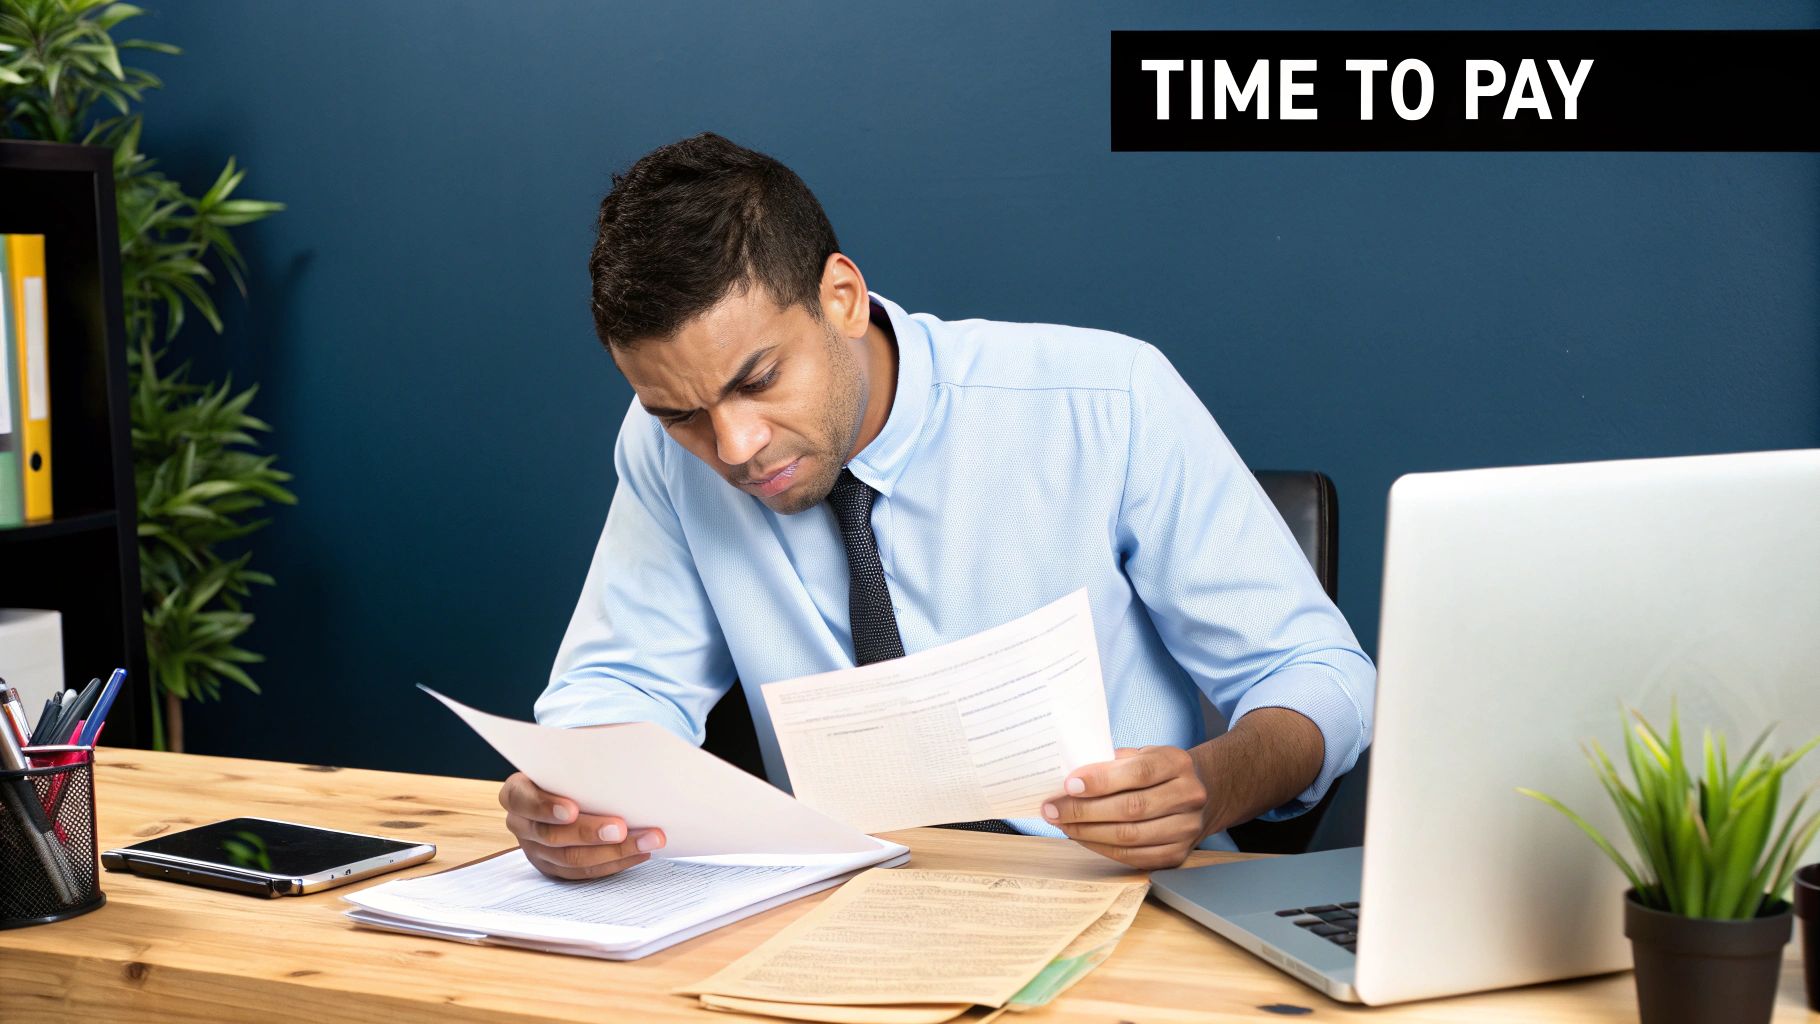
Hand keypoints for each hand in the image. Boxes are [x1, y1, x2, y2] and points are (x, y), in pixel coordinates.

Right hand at [498, 771, 666, 879]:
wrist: (569, 786)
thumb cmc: (572, 768)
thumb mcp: (570, 755)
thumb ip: (582, 757)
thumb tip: (616, 756)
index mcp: (517, 792)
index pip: (522, 799)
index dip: (546, 806)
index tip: (573, 809)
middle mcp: (522, 824)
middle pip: (552, 835)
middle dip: (590, 832)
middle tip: (621, 827)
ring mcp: (537, 850)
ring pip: (573, 858)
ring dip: (614, 851)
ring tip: (647, 839)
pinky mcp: (555, 868)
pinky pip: (585, 872)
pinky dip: (616, 862)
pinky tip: (640, 851)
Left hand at [1042, 746, 1208, 869]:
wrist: (1199, 793)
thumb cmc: (1157, 772)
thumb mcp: (1142, 754)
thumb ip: (1112, 761)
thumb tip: (1070, 776)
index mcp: (1177, 763)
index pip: (1138, 772)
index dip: (1101, 780)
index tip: (1069, 785)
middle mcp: (1188, 796)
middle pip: (1132, 808)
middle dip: (1085, 811)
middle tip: (1053, 809)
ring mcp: (1186, 828)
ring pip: (1130, 836)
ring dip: (1088, 833)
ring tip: (1062, 824)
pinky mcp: (1177, 854)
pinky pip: (1133, 857)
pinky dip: (1102, 848)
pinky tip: (1082, 837)